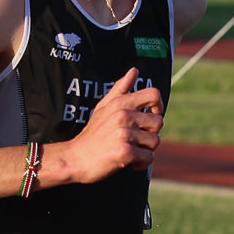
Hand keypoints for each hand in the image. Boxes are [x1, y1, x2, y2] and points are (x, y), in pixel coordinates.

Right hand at [48, 69, 161, 184]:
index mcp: (121, 103)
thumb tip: (134, 71)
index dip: (158, 107)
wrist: (75, 158)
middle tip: (136, 140)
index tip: (150, 117)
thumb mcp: (103, 107)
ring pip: (155, 141)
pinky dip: (141, 163)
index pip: (154, 95)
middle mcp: (124, 115)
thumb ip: (120, 89)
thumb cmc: (92, 133)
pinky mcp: (125, 152)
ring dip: (146, 150)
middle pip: (158, 122)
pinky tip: (129, 162)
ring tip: (131, 150)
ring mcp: (124, 133)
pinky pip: (148, 157)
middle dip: (150, 134)